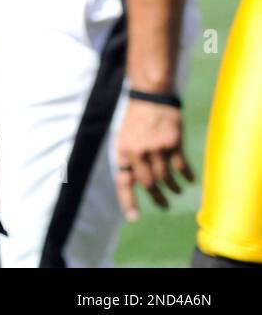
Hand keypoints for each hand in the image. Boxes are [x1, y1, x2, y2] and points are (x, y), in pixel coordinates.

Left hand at [116, 100, 192, 220]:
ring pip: (166, 178)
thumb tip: (137, 181)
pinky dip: (186, 177)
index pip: (124, 182)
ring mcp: (157, 148)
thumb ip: (130, 159)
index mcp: (124, 152)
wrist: (150, 96)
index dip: (128, 201)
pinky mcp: (173, 143)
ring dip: (172, 188)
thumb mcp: (124, 137)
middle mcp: (139, 152)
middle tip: (163, 206)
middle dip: (157, 198)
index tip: (134, 218)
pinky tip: (189, 181)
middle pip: (149, 184)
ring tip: (176, 191)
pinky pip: (181, 167)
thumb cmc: (136, 119)